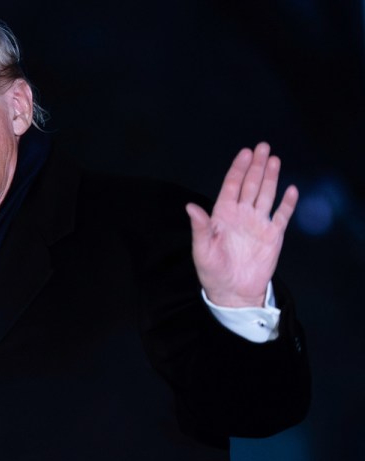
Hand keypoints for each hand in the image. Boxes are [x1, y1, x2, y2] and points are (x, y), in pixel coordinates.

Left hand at [185, 142, 297, 306]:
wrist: (233, 292)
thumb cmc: (212, 272)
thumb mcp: (202, 250)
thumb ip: (200, 227)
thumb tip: (190, 207)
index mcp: (222, 215)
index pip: (232, 186)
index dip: (238, 169)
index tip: (245, 153)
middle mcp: (241, 215)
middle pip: (250, 185)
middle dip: (256, 166)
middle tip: (262, 147)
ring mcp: (258, 224)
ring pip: (266, 194)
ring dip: (270, 178)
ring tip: (274, 159)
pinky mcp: (272, 236)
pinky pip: (282, 215)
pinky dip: (287, 203)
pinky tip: (291, 190)